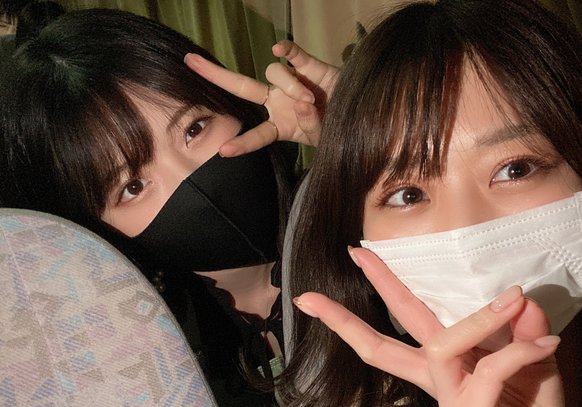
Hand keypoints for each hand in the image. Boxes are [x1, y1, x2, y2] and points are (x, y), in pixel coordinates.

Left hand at [184, 41, 337, 154]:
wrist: (361, 115)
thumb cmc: (339, 130)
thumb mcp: (323, 138)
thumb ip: (310, 125)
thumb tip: (303, 103)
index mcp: (279, 125)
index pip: (256, 135)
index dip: (242, 144)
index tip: (223, 152)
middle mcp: (279, 101)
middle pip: (242, 87)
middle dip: (215, 75)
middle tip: (190, 62)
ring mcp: (291, 82)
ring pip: (274, 74)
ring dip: (291, 87)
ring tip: (313, 101)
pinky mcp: (309, 65)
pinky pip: (292, 54)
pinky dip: (286, 50)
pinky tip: (280, 48)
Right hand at [293, 247, 581, 406]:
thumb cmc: (531, 403)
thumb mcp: (529, 353)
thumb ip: (521, 325)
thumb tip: (518, 296)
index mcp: (441, 362)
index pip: (397, 326)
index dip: (376, 294)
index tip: (356, 255)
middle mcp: (435, 379)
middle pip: (384, 344)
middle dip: (368, 299)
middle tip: (355, 254)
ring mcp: (450, 399)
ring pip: (441, 348)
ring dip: (478, 318)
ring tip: (514, 297)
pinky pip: (491, 369)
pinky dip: (521, 349)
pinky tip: (547, 344)